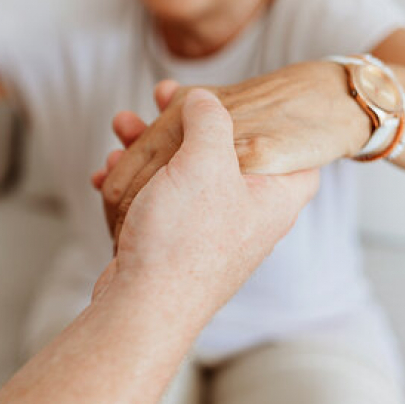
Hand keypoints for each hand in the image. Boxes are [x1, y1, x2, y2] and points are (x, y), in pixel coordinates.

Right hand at [92, 89, 318, 320]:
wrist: (144, 304)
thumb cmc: (185, 238)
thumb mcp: (206, 162)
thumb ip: (210, 119)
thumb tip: (203, 98)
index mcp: (274, 196)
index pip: (295, 152)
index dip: (275, 122)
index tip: (251, 101)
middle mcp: (249, 215)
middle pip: (227, 152)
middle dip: (187, 123)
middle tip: (162, 99)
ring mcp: (211, 230)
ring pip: (185, 172)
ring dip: (150, 147)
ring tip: (122, 126)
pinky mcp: (176, 242)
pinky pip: (161, 199)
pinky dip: (135, 181)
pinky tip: (108, 170)